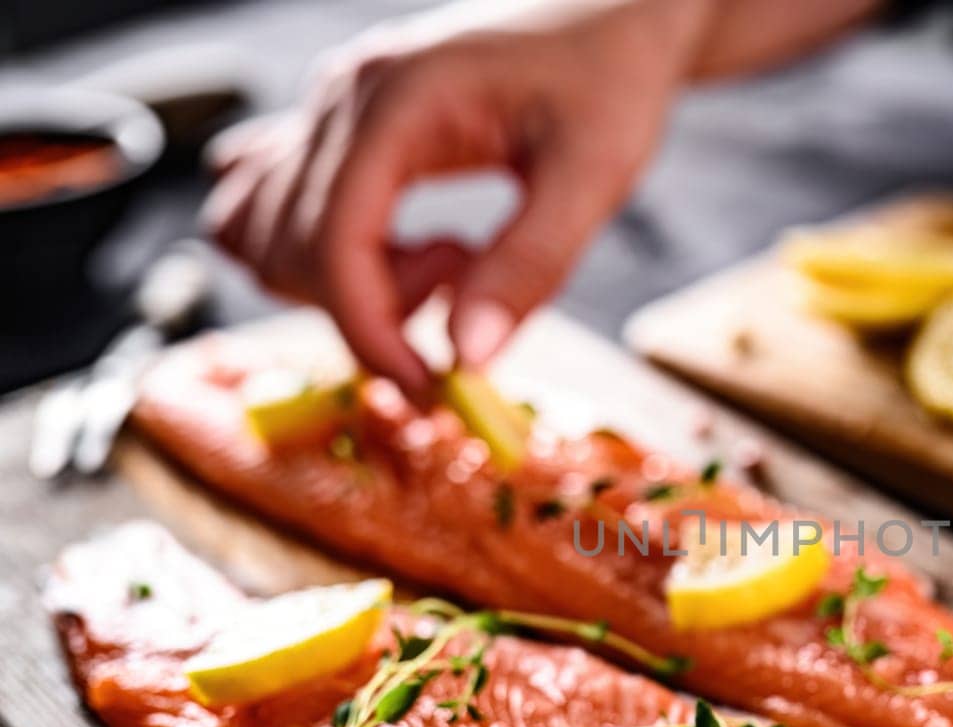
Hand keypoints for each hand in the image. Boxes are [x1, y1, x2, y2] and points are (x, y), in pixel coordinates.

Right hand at [205, 0, 713, 402]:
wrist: (609, 15)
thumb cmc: (609, 79)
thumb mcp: (596, 175)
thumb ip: (531, 265)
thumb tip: (469, 356)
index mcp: (397, 100)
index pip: (332, 243)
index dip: (370, 335)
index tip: (431, 386)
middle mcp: (342, 98)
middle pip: (288, 248)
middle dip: (372, 309)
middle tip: (469, 286)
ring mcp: (330, 111)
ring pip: (266, 233)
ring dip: (347, 282)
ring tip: (448, 261)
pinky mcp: (340, 130)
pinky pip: (276, 205)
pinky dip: (325, 253)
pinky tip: (407, 246)